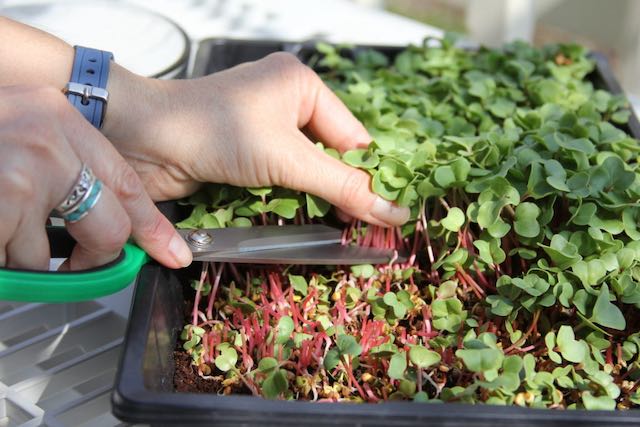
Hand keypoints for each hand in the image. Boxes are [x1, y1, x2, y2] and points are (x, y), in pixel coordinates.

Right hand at [0, 86, 191, 269]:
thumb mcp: (21, 131)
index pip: (127, 183)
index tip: (172, 252)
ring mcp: (27, 171)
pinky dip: (1, 259)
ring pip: (51, 255)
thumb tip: (99, 215)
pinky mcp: (4, 200)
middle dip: (94, 257)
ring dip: (22, 254)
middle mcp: (50, 140)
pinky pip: (18, 263)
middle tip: (74, 264)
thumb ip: (63, 165)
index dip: (151, 227)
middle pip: (110, 228)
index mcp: (59, 117)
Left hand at [104, 53, 409, 226]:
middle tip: (362, 228)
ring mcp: (261, 127)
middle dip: (341, 190)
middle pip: (330, 154)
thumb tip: (393, 211)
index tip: (387, 215)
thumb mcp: (288, 159)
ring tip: (336, 228)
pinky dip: (288, 199)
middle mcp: (284, 101)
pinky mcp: (243, 152)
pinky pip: (280, 178)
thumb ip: (343, 186)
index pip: (352, 138)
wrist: (143, 141)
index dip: (368, 177)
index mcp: (301, 84)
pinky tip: (300, 219)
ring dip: (314, 198)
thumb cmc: (214, 131)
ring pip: (305, 170)